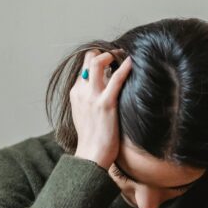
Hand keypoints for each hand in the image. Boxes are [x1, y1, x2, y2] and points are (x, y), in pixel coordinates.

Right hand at [70, 48, 132, 169]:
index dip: (97, 59)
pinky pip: (116, 79)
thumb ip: (89, 100)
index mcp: (75, 94)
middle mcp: (81, 91)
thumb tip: (102, 90)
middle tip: (116, 53)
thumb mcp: (84, 114)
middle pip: (88, 59)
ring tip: (123, 54)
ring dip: (111, 54)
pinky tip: (131, 61)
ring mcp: (92, 96)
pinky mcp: (105, 104)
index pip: (84, 66)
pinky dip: (124, 67)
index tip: (109, 59)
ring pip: (98, 62)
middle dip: (102, 52)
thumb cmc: (92, 138)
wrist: (91, 156)